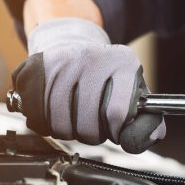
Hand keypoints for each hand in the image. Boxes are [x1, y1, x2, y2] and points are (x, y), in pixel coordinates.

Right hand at [11, 17, 164, 152]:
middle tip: (92, 126)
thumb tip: (140, 139)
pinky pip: (36, 114)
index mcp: (123, 63)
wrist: (72, 45)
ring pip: (59, 123)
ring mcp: (62, 60)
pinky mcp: (37, 67)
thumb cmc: (107, 77)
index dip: (115, 131)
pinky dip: (43, 122)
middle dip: (91, 135)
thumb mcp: (135, 92)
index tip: (114, 130)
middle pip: (87, 124)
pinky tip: (53, 112)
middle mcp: (92, 57)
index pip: (118, 113)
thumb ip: (148, 121)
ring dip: (66, 131)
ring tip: (74, 119)